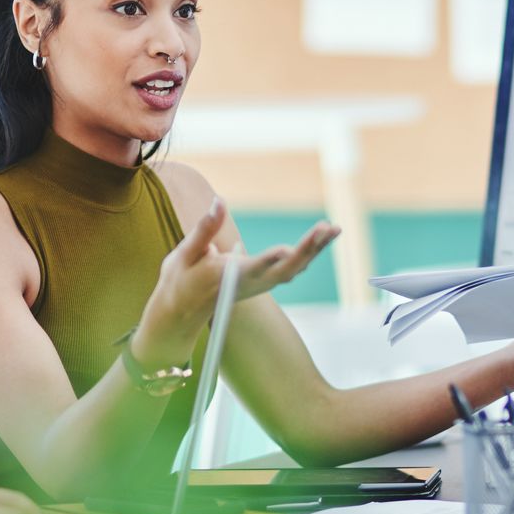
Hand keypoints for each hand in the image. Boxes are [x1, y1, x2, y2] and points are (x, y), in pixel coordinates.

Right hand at [134, 196, 338, 366]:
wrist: (181, 312)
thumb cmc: (180, 281)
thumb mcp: (184, 254)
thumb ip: (204, 228)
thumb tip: (219, 200)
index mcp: (228, 277)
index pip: (252, 269)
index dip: (268, 261)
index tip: (284, 250)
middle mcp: (250, 284)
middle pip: (285, 270)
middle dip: (307, 250)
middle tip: (326, 228)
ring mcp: (258, 285)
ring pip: (293, 270)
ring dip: (314, 250)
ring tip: (334, 229)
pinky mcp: (262, 282)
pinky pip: (291, 269)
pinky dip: (308, 253)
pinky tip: (321, 239)